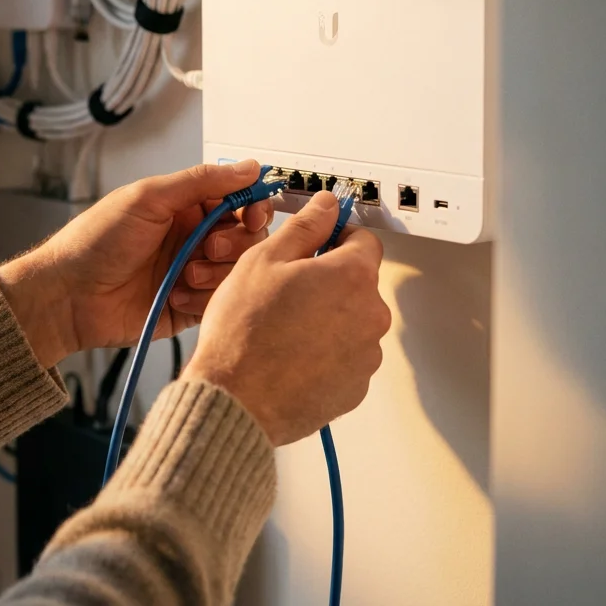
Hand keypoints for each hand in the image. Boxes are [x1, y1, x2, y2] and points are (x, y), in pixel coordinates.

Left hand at [0, 160, 274, 367]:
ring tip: (184, 274)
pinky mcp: (188, 307)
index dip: (252, 206)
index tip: (253, 213)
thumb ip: (201, 181)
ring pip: (236, 272)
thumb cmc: (95, 241)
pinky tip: (174, 295)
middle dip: (233, 242)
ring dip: (216, 272)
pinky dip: (202, 299)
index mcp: (184, 207)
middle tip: (207, 246)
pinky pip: (218, 303)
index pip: (237, 201)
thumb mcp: (148, 198)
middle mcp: (191, 238)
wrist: (68, 295)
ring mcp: (191, 273)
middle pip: (245, 237)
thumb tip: (248, 166)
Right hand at [184, 192, 390, 445]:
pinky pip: (346, 360)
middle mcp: (371, 315)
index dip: (337, 237)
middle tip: (286, 292)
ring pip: (352, 323)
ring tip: (284, 330)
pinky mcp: (356, 388)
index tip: (317, 245)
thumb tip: (326, 206)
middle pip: (359, 284)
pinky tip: (291, 357)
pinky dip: (325, 356)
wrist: (235, 400)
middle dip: (329, 283)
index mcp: (352, 276)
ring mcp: (366, 356)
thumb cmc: (243, 333)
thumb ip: (304, 227)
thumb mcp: (263, 260)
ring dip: (328, 321)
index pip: (364, 240)